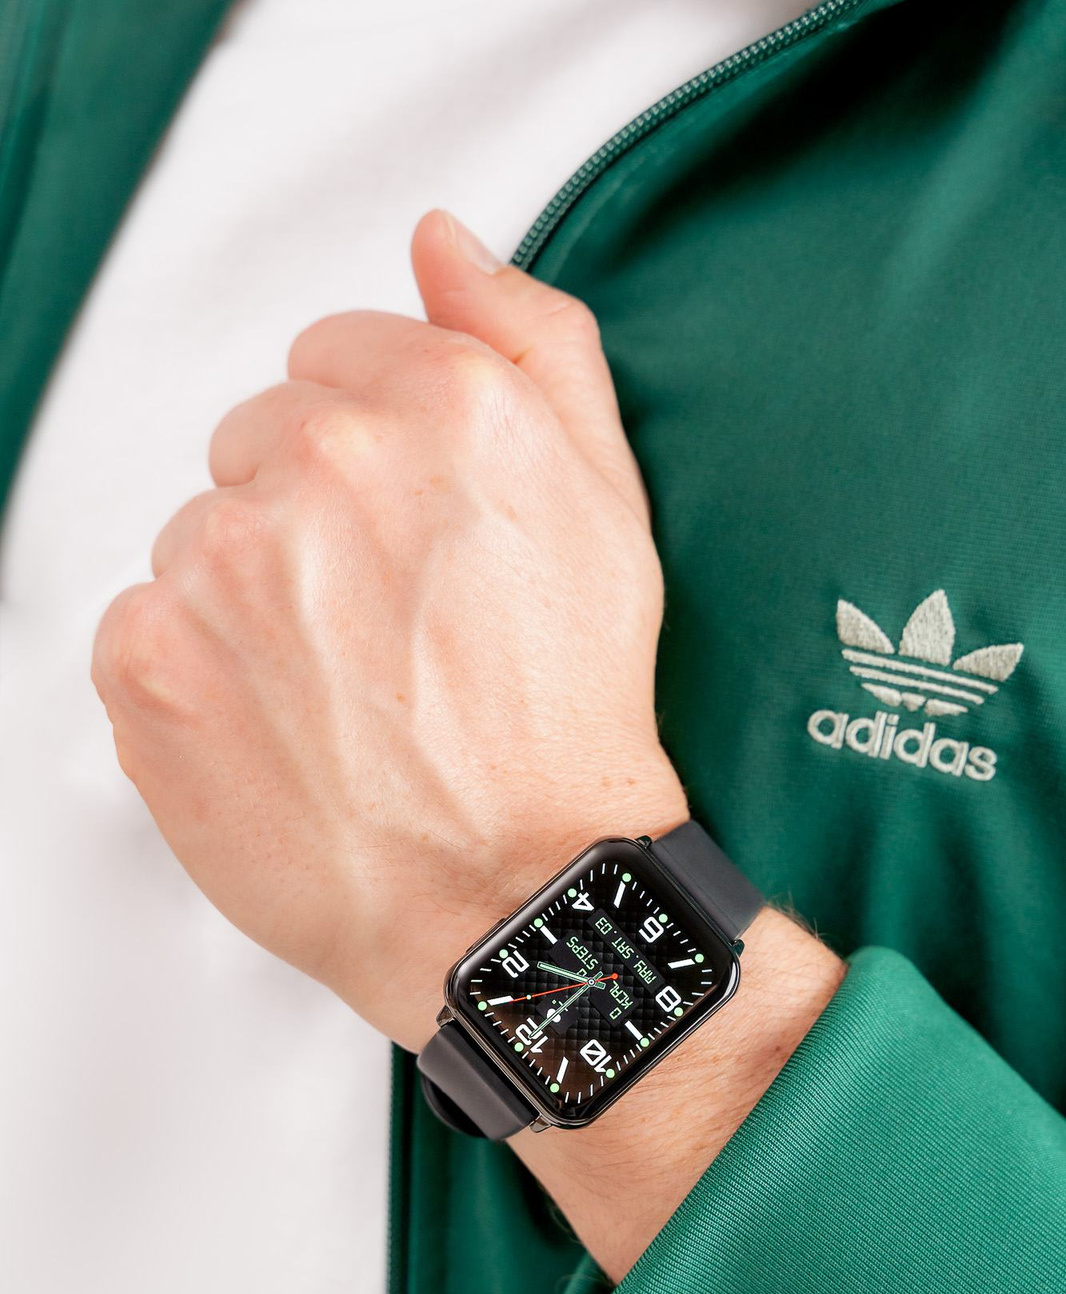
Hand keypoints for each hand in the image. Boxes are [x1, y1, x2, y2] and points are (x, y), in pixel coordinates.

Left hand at [92, 211, 687, 1051]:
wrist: (511, 893)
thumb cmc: (567, 719)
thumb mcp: (606, 505)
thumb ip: (532, 342)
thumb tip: (443, 244)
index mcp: (442, 405)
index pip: (333, 357)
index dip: (374, 454)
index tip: (404, 536)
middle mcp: (326, 461)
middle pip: (258, 442)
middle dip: (308, 516)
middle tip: (381, 626)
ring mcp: (224, 559)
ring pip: (201, 535)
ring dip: (250, 596)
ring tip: (336, 690)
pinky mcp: (148, 654)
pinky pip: (145, 620)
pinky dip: (197, 670)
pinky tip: (279, 726)